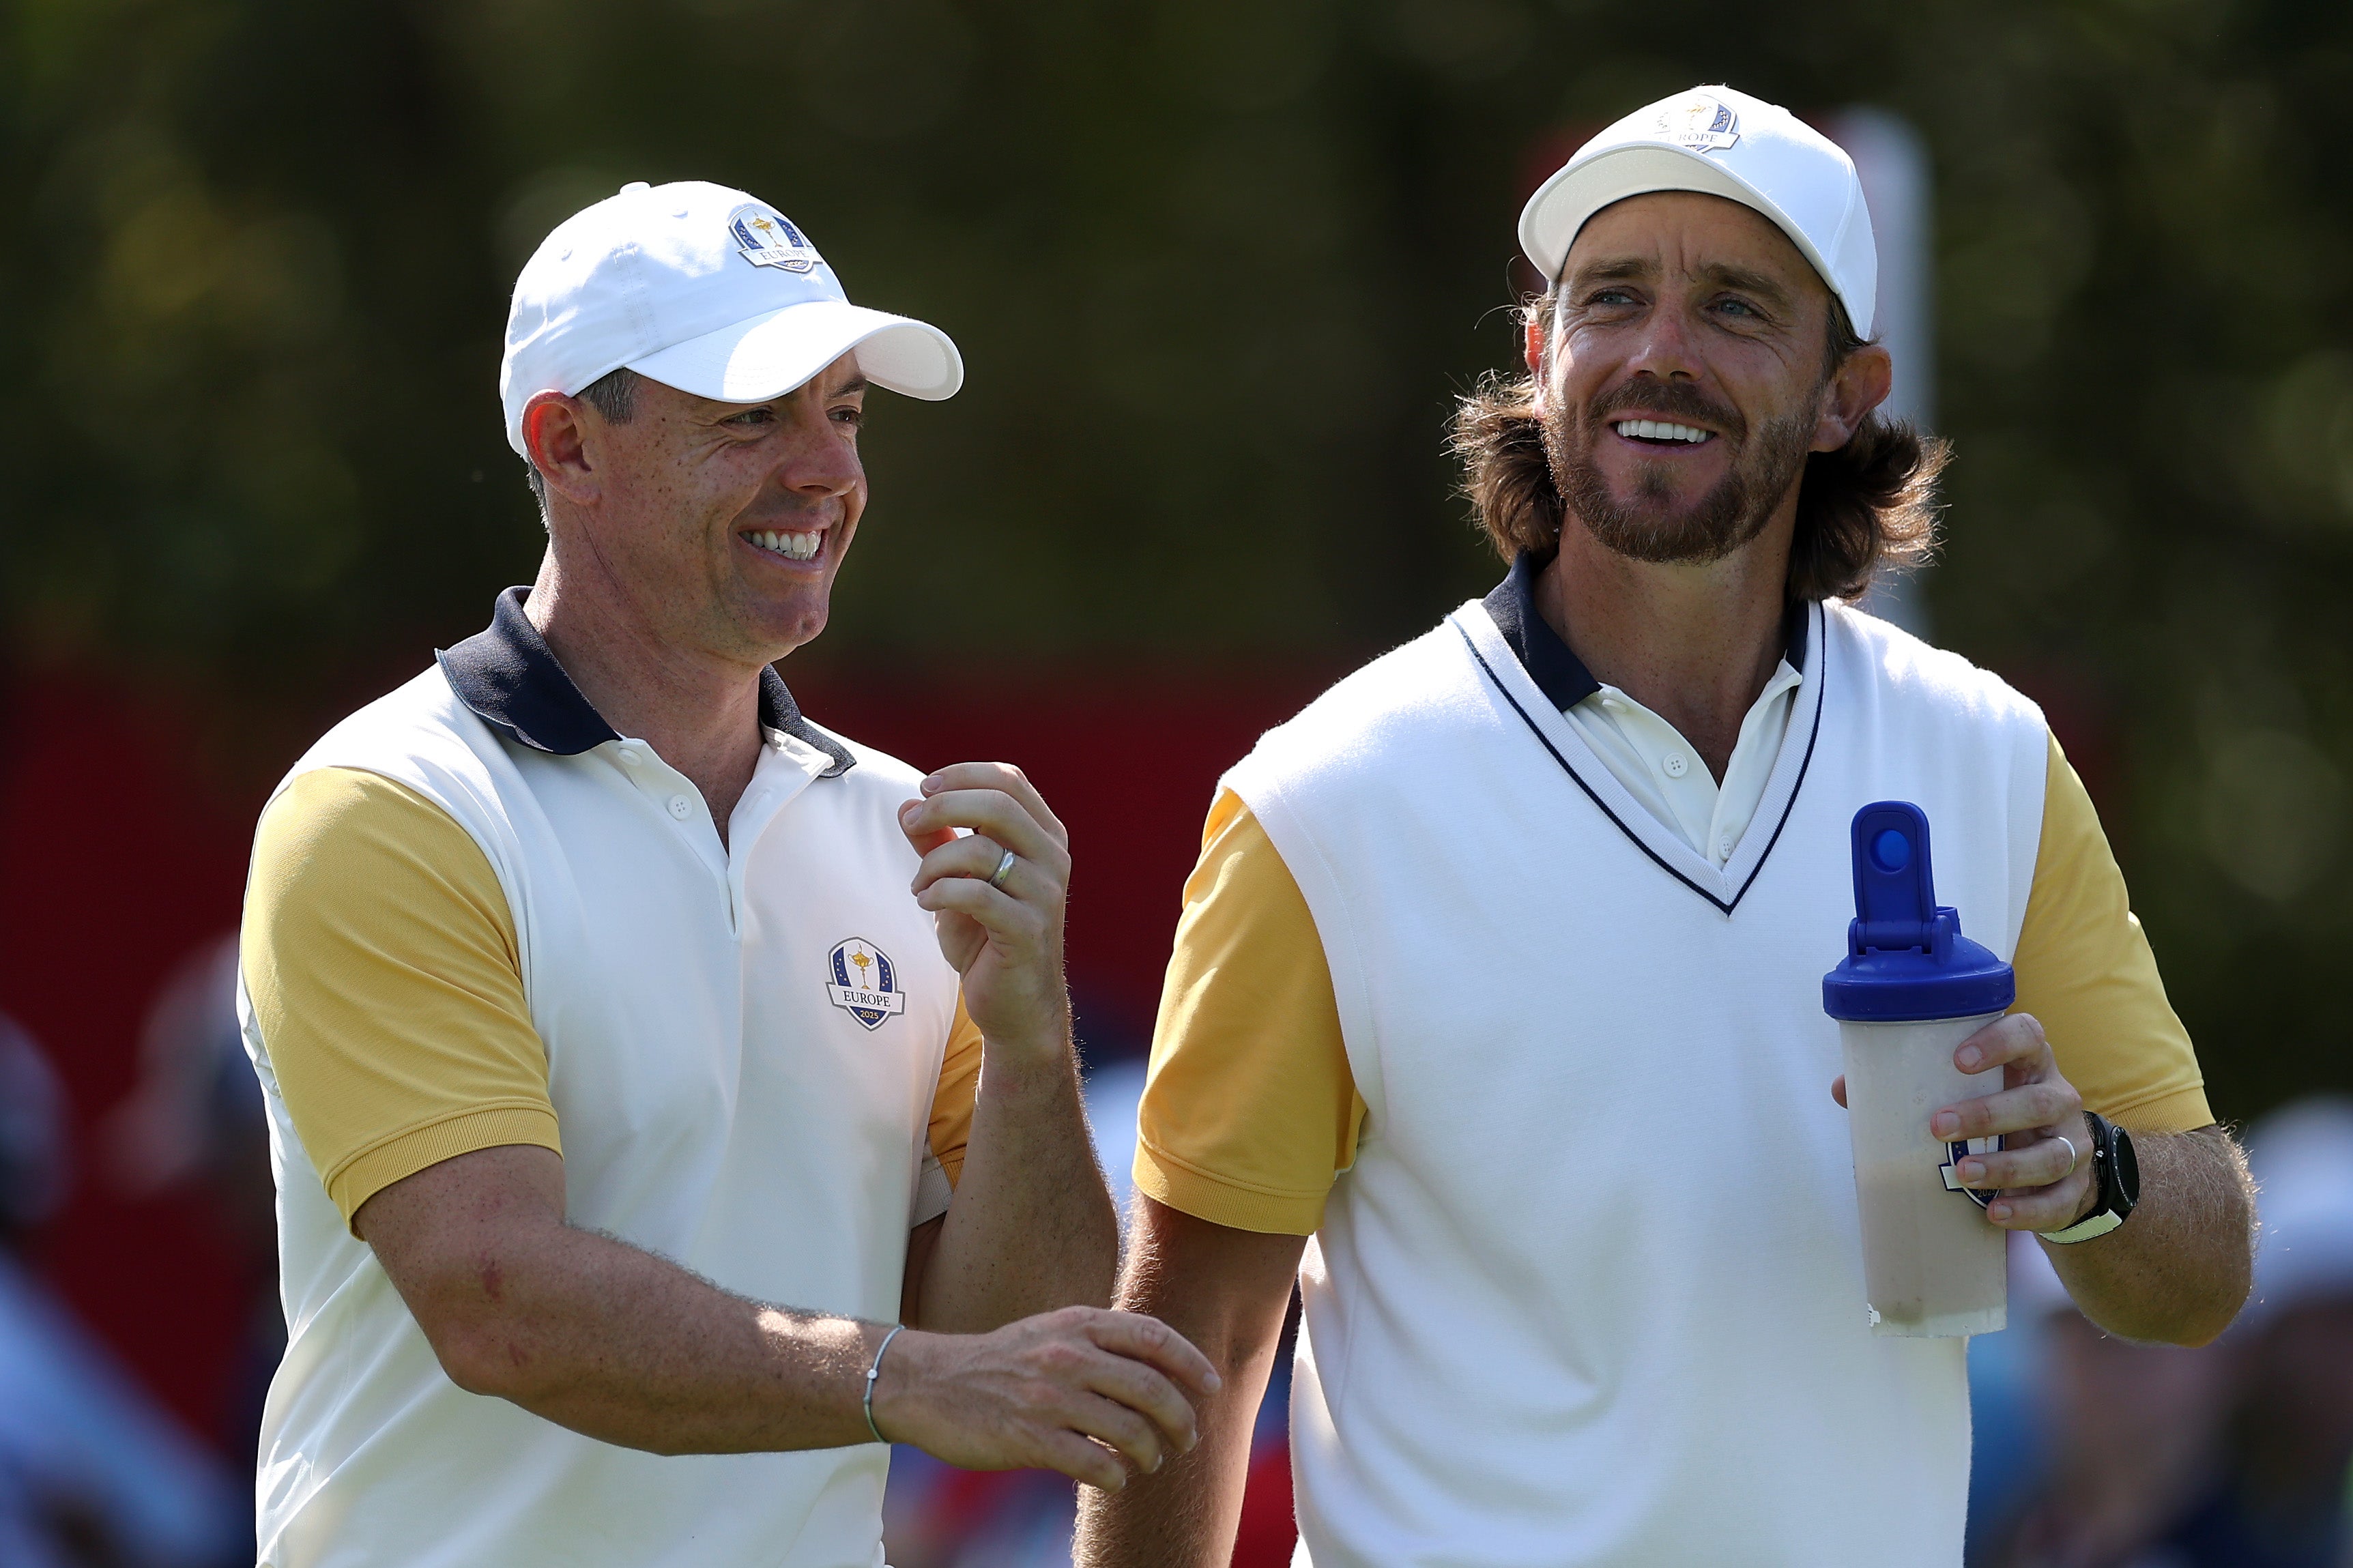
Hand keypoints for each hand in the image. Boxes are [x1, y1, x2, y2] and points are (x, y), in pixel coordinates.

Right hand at [870, 1307, 1221, 1492]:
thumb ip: (1098, 1340)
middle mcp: (1067, 1355)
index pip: (1153, 1336)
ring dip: (1150, 1452)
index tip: (1211, 1385)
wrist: (931, 1383)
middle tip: (1188, 1437)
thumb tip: (1156, 1364)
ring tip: (1150, 1461)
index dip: (1190, 1362)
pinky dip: (1115, 1476)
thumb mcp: (1050, 1330)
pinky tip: (1114, 1478)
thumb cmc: (1000, 1360)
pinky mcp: (1030, 1438)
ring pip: (1128, 1430)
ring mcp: (1049, 1396)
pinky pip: (1094, 1463)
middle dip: (1181, 1418)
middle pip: (1150, 1388)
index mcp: (1077, 1323)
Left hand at [898, 762, 1072, 1055]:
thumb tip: (906, 807)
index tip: (923, 789)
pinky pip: (977, 895)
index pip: (1010, 780)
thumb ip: (937, 844)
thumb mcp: (958, 882)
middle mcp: (1053, 859)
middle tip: (911, 824)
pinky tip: (926, 903)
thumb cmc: (988, 938)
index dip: (962, 775)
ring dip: (934, 863)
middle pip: (999, 804)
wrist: (1017, 1005)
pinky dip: (940, 892)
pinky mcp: (1028, 930)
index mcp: (1043, 837)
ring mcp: (1045, 895)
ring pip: (982, 851)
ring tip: (918, 885)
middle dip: (943, 806)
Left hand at [1835, 1013, 2094, 1231]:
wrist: (2051, 1169)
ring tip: (1963, 1175)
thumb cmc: (1992, 1115)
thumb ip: (1909, 1087)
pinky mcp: (2074, 1187)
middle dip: (1988, 1113)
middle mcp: (2057, 1097)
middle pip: (2037, 1100)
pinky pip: (2059, 1201)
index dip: (1999, 1042)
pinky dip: (2028, 1209)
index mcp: (2028, 1064)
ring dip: (2006, 1166)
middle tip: (1938, 1126)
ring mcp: (2071, 1143)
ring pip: (2051, 1153)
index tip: (1958, 1059)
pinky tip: (1995, 1213)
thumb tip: (1844, 1088)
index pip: (2028, 1035)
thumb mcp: (1962, 1094)